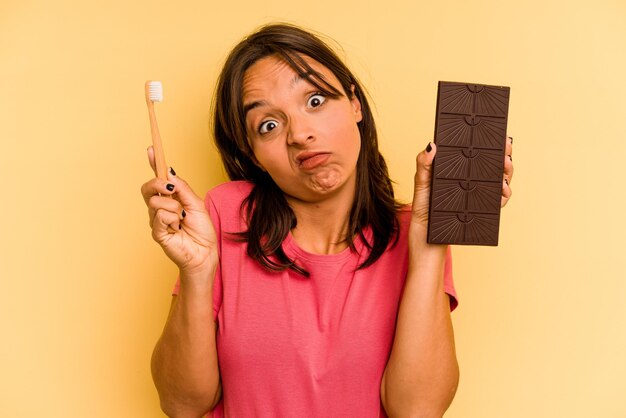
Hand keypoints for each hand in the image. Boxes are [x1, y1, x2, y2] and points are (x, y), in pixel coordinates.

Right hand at [140, 146, 217, 276]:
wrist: (205, 252)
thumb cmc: (202, 231)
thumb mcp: (196, 203)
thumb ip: (182, 188)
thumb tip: (168, 172)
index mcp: (171, 198)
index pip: (159, 178)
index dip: (154, 163)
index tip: (151, 149)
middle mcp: (160, 207)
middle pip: (148, 187)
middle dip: (159, 184)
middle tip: (171, 190)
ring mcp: (156, 219)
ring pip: (156, 201)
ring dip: (174, 207)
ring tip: (182, 219)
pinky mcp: (157, 232)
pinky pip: (160, 216)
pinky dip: (172, 219)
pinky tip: (178, 227)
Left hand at [411, 136, 514, 226]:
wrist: (427, 234)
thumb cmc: (423, 207)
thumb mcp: (421, 182)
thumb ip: (424, 164)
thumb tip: (431, 145)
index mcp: (459, 169)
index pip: (477, 152)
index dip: (490, 142)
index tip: (498, 134)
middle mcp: (471, 179)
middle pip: (492, 164)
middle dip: (503, 153)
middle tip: (506, 147)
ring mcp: (478, 193)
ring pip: (499, 179)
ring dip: (508, 171)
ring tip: (506, 165)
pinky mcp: (481, 208)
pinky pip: (498, 200)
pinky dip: (505, 194)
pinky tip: (503, 189)